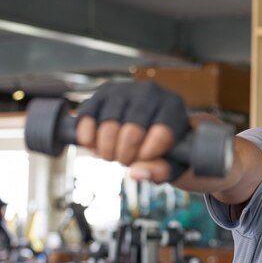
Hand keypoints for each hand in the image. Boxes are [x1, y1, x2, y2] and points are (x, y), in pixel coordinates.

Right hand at [75, 81, 189, 181]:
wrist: (147, 127)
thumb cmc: (165, 146)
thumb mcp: (172, 162)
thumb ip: (161, 171)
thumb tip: (136, 173)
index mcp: (173, 106)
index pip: (161, 134)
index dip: (149, 155)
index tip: (144, 159)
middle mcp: (149, 92)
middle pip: (132, 132)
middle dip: (126, 156)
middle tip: (126, 160)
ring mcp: (124, 89)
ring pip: (108, 126)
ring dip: (106, 149)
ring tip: (113, 154)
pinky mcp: (101, 92)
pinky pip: (87, 116)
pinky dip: (87, 138)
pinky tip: (94, 146)